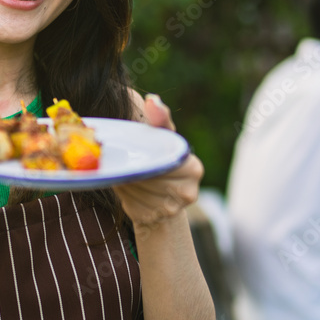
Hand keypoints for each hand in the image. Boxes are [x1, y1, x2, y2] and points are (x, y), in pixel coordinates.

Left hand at [113, 94, 204, 229]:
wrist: (159, 195)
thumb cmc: (160, 158)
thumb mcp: (162, 137)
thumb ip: (159, 119)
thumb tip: (152, 99)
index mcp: (194, 168)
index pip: (163, 161)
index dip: (146, 157)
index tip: (137, 152)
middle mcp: (189, 192)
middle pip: (148, 177)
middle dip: (134, 169)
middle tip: (128, 163)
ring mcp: (173, 210)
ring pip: (137, 191)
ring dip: (126, 182)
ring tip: (129, 176)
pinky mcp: (155, 220)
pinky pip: (132, 206)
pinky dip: (125, 196)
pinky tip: (130, 191)